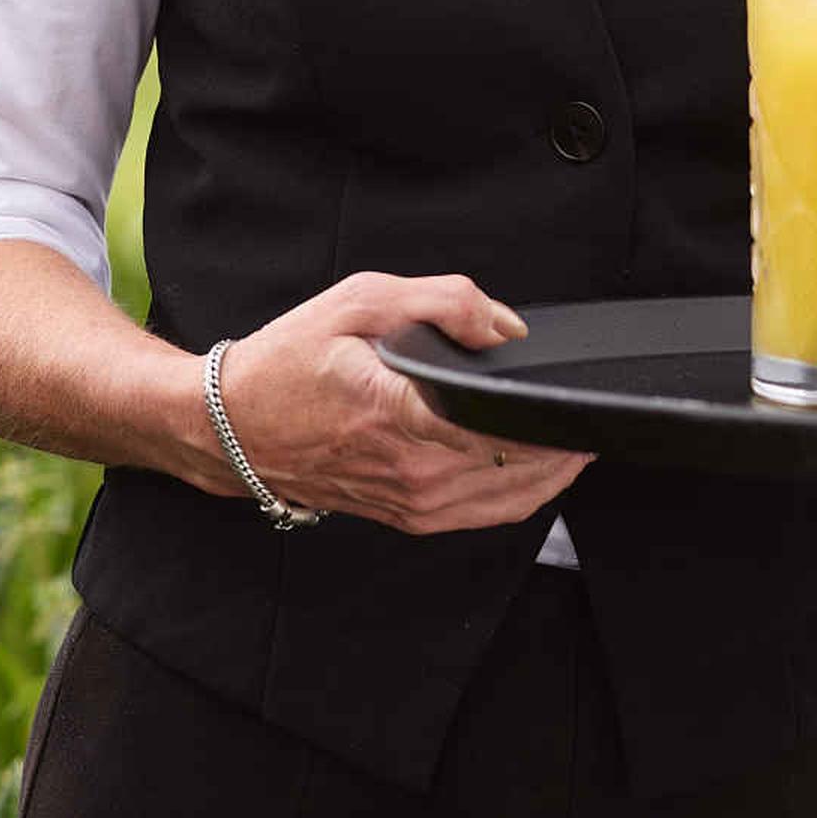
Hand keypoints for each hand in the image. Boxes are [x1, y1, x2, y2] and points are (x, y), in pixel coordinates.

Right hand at [212, 272, 593, 534]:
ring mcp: (410, 499)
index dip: (547, 416)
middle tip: (584, 406)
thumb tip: (505, 326)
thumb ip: (441, 301)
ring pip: (512, 497)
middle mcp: (408, 466)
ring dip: (554, 469)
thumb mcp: (359, 301)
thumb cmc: (289, 361)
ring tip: (575, 433)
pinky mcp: (409, 516)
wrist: (232, 425)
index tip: (574, 395)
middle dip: (563, 438)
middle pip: (519, 465)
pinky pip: (487, 512)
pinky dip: (523, 491)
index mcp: (396, 410)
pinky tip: (538, 463)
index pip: (493, 427)